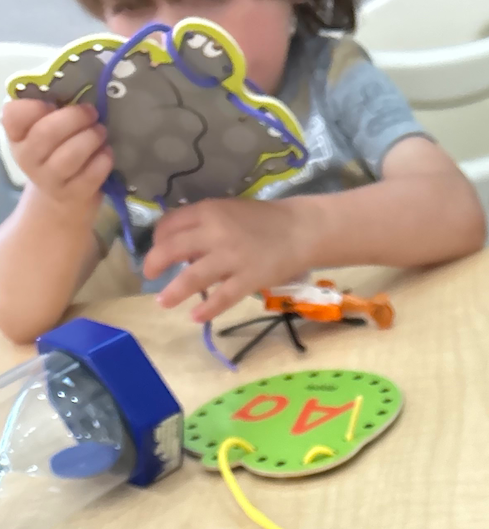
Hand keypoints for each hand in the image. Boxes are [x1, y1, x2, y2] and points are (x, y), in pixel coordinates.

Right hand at [1, 99, 111, 208]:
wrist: (64, 195)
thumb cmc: (57, 151)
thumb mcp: (47, 129)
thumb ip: (52, 111)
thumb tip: (77, 90)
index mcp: (17, 135)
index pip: (13, 116)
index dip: (32, 106)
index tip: (52, 103)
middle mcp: (27, 158)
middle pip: (46, 133)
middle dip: (73, 118)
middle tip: (92, 112)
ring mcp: (49, 181)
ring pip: (69, 156)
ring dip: (90, 139)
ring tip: (101, 131)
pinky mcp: (73, 195)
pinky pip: (89, 176)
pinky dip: (102, 161)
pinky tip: (107, 153)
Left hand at [146, 195, 319, 319]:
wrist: (299, 230)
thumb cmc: (263, 221)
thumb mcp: (228, 211)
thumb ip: (204, 226)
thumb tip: (182, 249)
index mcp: (208, 211)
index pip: (170, 224)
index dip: (158, 238)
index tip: (159, 250)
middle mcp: (215, 233)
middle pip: (172, 248)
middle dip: (155, 262)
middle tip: (149, 274)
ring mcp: (232, 258)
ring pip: (193, 276)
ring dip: (174, 291)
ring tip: (162, 302)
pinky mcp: (249, 279)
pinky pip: (223, 297)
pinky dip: (207, 309)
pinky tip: (196, 317)